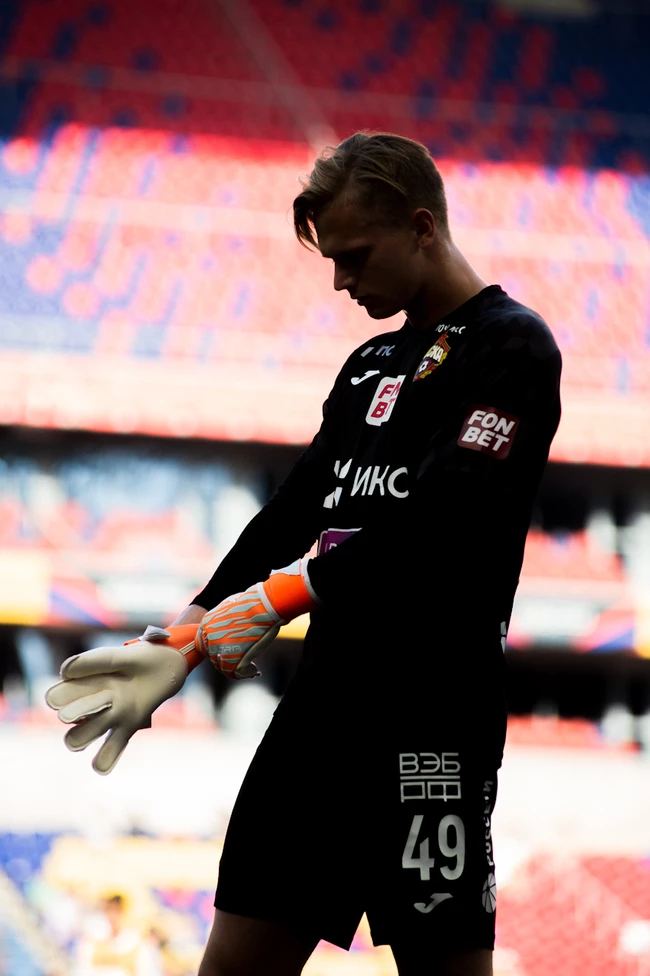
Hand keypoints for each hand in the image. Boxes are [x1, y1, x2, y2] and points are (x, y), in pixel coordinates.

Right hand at [45, 625, 196, 774]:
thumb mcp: (117, 657)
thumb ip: (93, 661)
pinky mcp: (127, 727)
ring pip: (79, 739)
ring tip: (113, 710)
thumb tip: (64, 673)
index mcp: (80, 684)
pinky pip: (109, 753)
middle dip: (77, 711)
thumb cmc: (137, 659)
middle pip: (67, 719)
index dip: (60, 696)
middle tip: (104, 696)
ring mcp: (108, 719)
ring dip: (91, 731)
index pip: (55, 698)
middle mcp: (89, 704)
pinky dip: (104, 760)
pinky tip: (104, 761)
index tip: (75, 683)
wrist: (167, 665)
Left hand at [197, 558, 318, 678]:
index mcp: (207, 623)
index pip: (205, 643)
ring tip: (251, 665)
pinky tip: (255, 669)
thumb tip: (228, 627)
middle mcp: (210, 637)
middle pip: (213, 656)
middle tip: (241, 658)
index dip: (217, 648)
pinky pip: (235, 673)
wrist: (265, 605)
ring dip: (236, 666)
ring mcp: (219, 649)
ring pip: (223, 666)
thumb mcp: (230, 606)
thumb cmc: (253, 603)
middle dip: (226, 658)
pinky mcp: (231, 659)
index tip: (230, 648)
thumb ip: (224, 619)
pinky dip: (246, 673)